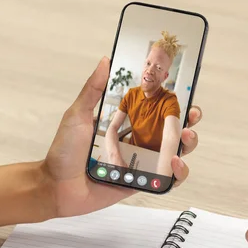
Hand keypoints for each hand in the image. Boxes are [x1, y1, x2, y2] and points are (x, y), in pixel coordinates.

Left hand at [42, 57, 201, 217]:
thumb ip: (93, 89)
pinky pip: (166, 179)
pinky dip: (177, 173)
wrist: (55, 186)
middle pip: (172, 131)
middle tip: (191, 116)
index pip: (156, 111)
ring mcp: (141, 163)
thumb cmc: (64, 151)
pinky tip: (174, 164)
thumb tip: (106, 61)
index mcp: (126, 124)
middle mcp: (137, 142)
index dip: (174, 103)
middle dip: (188, 122)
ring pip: (175, 154)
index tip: (184, 93)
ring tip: (185, 138)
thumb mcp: (78, 115)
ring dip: (187, 145)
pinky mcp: (141, 183)